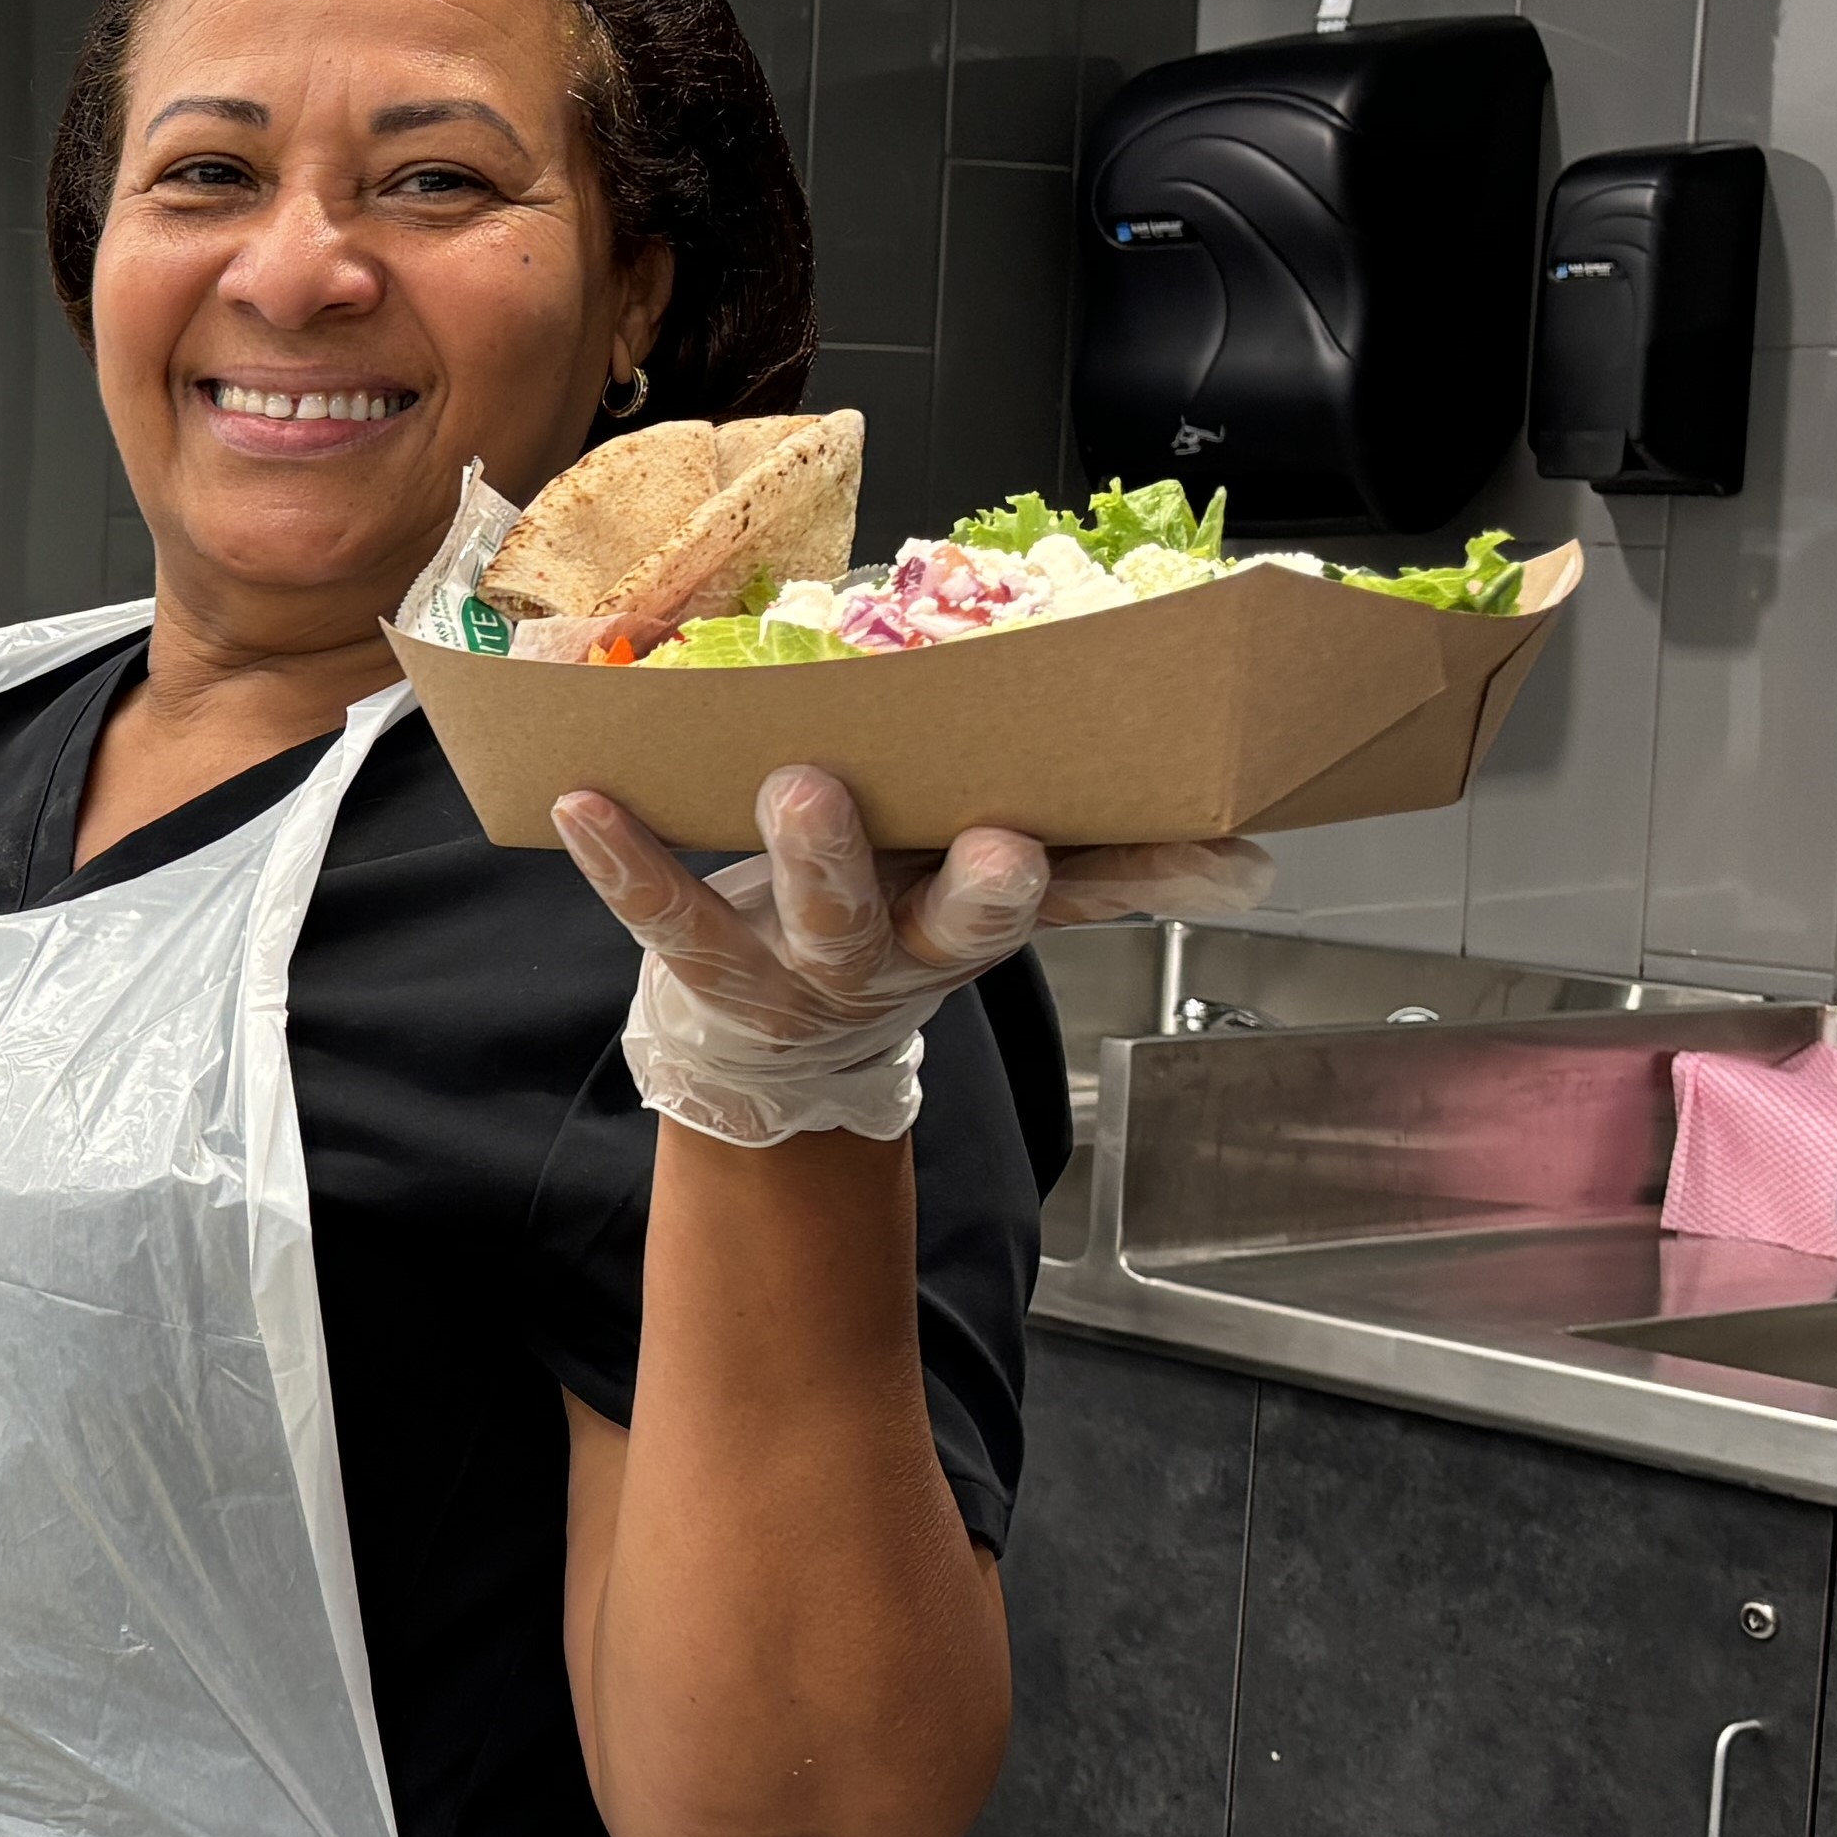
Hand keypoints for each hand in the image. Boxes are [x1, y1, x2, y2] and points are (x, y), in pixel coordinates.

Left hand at [552, 767, 1273, 1147]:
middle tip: (999, 843)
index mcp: (976, 925)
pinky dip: (623, 863)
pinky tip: (584, 804)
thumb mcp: (998, 900)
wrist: (776, 1048)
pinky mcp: (707, 964)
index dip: (1128, 887)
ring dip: (818, 859)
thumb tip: (1253, 865)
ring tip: (806, 788)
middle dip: (981, 890)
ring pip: (818, 918)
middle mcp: (899, 953)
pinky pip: (663, 915)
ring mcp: (803, 965)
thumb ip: (1112, 875)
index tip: (1196, 859)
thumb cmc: (894, 920)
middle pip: (950, 927)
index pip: (1069, 906)